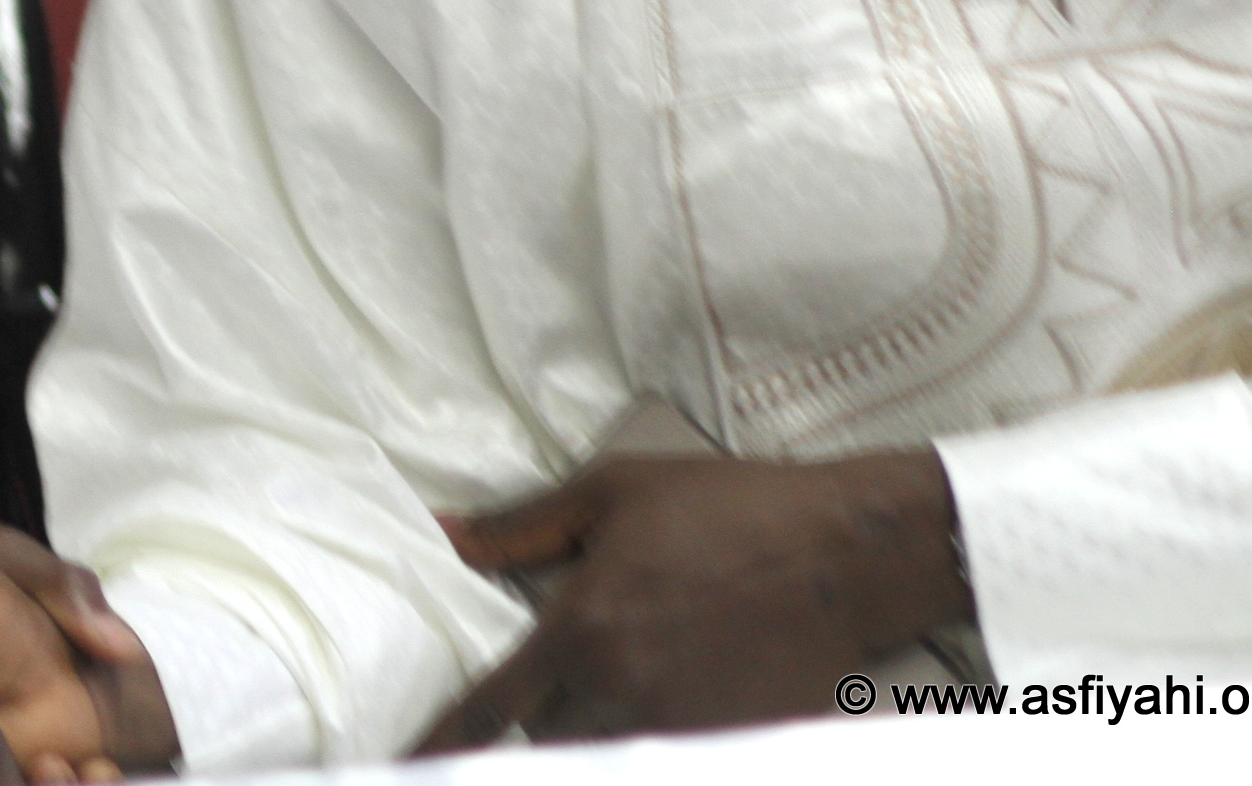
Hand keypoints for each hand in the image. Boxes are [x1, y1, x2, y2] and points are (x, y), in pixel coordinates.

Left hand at [415, 450, 971, 751]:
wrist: (843, 549)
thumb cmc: (727, 507)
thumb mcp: (610, 493)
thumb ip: (520, 527)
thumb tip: (447, 535)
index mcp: (581, 627)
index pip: (490, 711)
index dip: (441, 748)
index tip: (408, 767)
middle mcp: (624, 688)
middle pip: (544, 747)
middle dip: (531, 735)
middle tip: (542, 699)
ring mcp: (681, 727)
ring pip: (602, 759)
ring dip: (589, 739)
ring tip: (612, 691)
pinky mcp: (733, 746)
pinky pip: (670, 760)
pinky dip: (650, 745)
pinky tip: (663, 707)